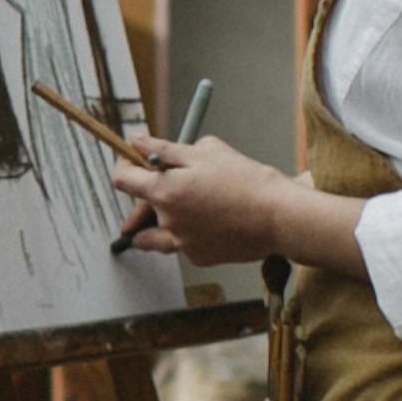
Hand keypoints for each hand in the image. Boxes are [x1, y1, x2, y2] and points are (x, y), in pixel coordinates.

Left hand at [111, 127, 295, 264]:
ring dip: (164, 216)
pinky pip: (181, 243)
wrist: (279, 217)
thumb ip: (164, 149)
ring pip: (158, 230)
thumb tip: (138, 143)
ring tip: (193, 201)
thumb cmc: (246, 180)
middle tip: (174, 177)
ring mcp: (182, 244)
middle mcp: (167, 222)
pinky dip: (189, 231)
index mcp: (165, 192)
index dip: (124, 164)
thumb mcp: (205, 152)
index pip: (122, 180)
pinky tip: (212, 219)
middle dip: (151, 190)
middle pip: (142, 206)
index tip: (131, 158)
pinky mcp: (198, 257)